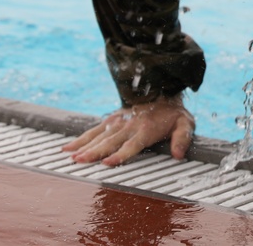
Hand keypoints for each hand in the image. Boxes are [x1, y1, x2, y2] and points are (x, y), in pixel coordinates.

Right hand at [60, 95, 194, 165]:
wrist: (162, 90)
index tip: (108, 162)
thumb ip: (182, 139)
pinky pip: (93, 130)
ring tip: (71, 157)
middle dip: (94, 152)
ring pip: (98, 137)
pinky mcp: (111, 119)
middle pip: (110, 142)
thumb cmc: (173, 113)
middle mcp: (129, 126)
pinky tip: (68, 148)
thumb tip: (177, 155)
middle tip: (79, 162)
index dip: (120, 154)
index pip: (132, 145)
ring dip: (84, 147)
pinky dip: (80, 139)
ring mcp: (117, 121)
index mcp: (146, 129)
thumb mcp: (185, 124)